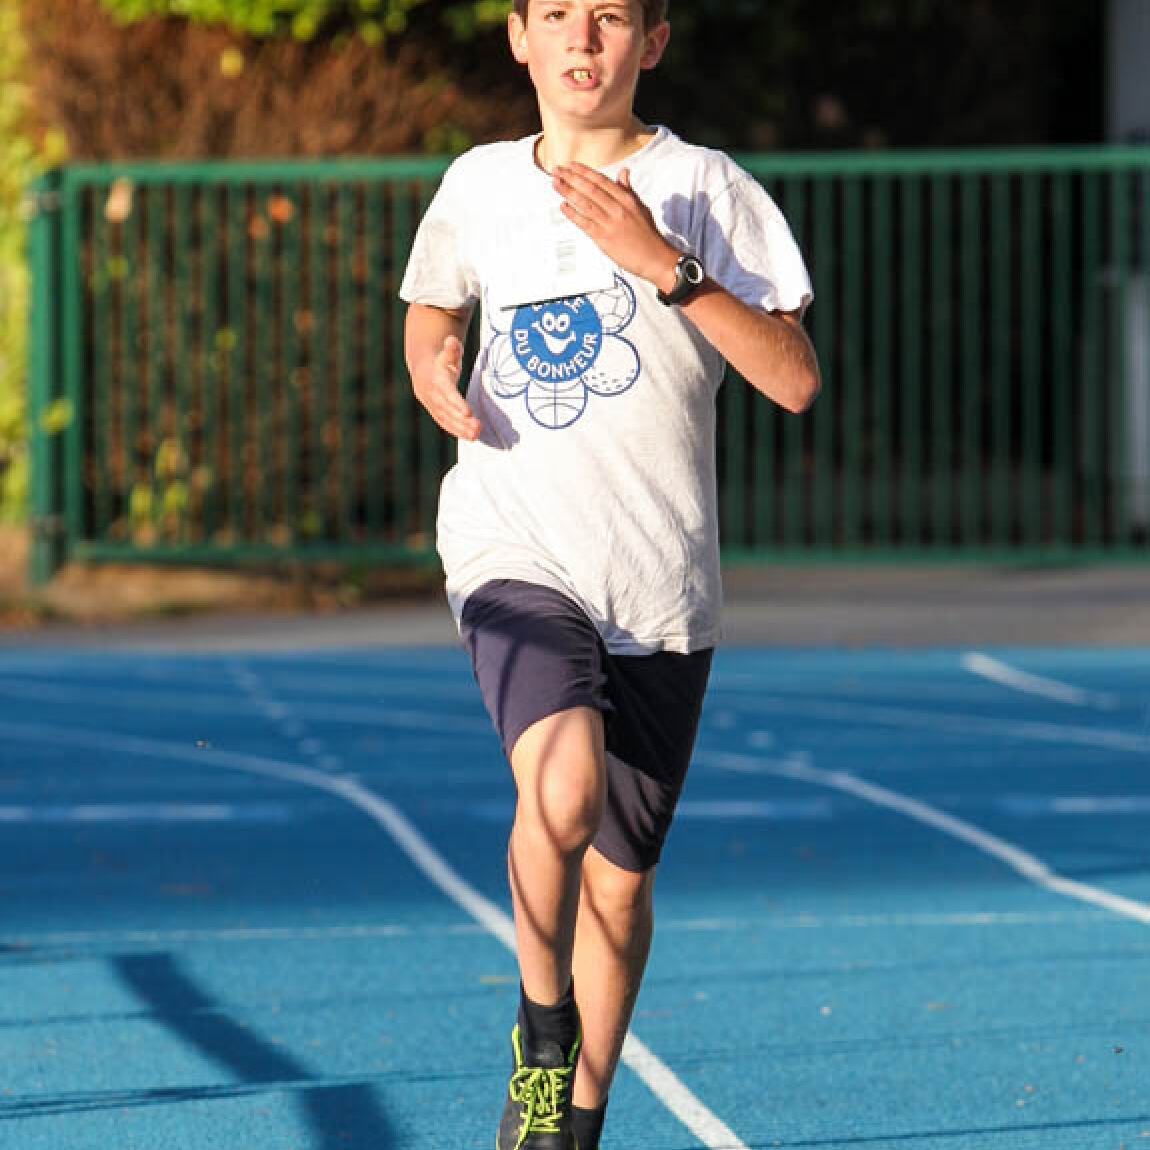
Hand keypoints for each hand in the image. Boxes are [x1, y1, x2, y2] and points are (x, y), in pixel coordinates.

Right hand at [415, 335, 479, 440]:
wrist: (422, 370)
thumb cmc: (441, 360)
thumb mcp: (448, 352)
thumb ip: (452, 348)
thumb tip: (452, 339)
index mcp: (437, 380)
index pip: (447, 394)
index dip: (457, 403)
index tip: (468, 412)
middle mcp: (433, 396)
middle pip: (448, 410)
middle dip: (462, 420)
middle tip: (478, 427)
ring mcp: (433, 406)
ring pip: (447, 419)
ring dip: (461, 429)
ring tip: (476, 435)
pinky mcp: (437, 413)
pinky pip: (446, 424)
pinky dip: (457, 431)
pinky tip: (471, 437)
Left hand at [553, 163, 678, 289]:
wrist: (655, 258)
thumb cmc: (648, 234)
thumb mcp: (640, 207)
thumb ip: (628, 190)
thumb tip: (623, 172)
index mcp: (626, 199)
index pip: (601, 181)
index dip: (584, 171)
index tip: (571, 165)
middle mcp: (617, 208)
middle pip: (590, 189)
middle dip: (571, 178)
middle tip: (557, 171)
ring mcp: (610, 223)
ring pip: (585, 203)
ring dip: (568, 192)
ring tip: (555, 184)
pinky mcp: (604, 238)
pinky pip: (585, 223)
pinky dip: (573, 214)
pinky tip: (563, 206)